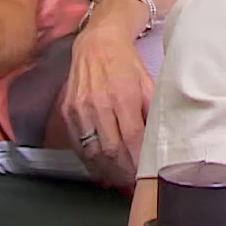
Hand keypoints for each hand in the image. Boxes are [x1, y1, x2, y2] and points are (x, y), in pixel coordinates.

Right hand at [61, 17, 153, 188]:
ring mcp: (80, 108)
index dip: (138, 162)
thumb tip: (158, 144)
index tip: (145, 175)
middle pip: (111, 150)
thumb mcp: (148, 84)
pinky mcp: (68, 110)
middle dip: (124, 171)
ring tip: (118, 180)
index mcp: (123, 96)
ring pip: (93, 151)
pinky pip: (77, 144)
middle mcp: (99, 103)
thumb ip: (152, 113)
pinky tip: (100, 168)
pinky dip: (89, 160)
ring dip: (106, 171)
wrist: (97, 42)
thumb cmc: (126, 64)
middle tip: (133, 182)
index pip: (132, 139)